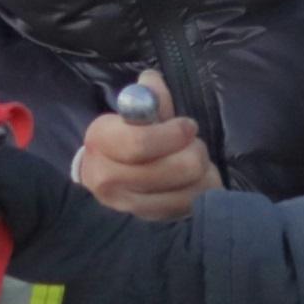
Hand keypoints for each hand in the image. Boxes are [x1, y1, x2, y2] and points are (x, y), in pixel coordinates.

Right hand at [75, 71, 218, 221]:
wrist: (107, 175)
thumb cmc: (127, 134)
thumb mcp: (135, 111)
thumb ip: (150, 96)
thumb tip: (152, 83)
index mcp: (100, 141)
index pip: (140, 143)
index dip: (173, 133)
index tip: (188, 126)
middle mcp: (106, 179)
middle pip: (174, 168)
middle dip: (193, 151)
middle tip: (193, 144)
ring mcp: (128, 206)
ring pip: (188, 190)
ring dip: (201, 172)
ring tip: (194, 162)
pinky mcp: (149, 221)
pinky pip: (191, 207)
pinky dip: (202, 191)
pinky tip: (195, 181)